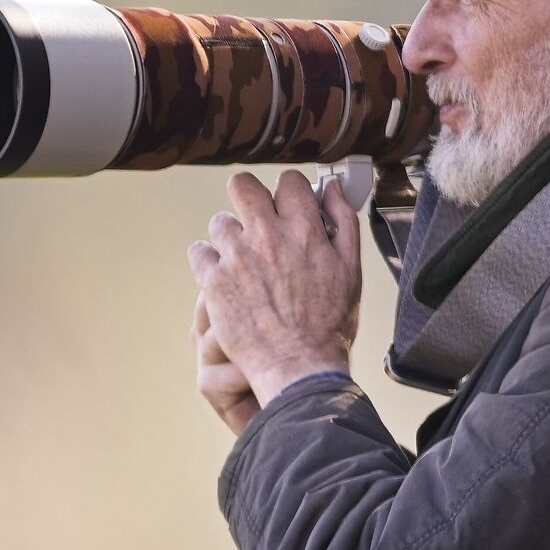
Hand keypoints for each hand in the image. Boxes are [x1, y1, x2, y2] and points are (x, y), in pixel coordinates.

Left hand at [186, 170, 360, 418]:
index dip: (288, 192)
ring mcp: (237, 257)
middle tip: (255, 220)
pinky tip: (222, 275)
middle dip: (249, 197)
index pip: (289, 181)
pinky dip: (208, 260)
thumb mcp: (351, 270)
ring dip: (229, 236)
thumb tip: (332, 189)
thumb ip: (343, 223)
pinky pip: (198, 252)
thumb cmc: (329, 325)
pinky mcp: (213, 281)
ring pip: (220, 222)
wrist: (299, 368)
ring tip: (242, 261)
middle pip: (243, 185)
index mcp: (304, 230)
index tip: (288, 207)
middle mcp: (268, 236)